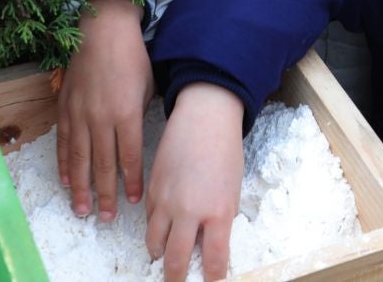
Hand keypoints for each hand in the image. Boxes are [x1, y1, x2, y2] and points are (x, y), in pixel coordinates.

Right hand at [57, 0, 153, 218]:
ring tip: (82, 210)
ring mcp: (80, 114)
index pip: (130, 157)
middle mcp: (101, 118)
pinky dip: (64, 163)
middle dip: (105, 194)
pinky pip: (64, 143)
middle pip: (103, 165)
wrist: (102, 29)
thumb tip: (139, 142)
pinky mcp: (65, 108)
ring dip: (81, 187)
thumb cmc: (131, 57)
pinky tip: (66, 181)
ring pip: (80, 159)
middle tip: (105, 218)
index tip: (134, 202)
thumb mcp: (146, 87)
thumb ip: (140, 117)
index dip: (132, 182)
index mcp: (126, 113)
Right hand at [145, 83, 244, 281]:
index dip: (212, 277)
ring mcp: (167, 200)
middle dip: (176, 278)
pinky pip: (149, 218)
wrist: (204, 116)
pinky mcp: (152, 188)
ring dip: (160, 254)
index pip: (214, 260)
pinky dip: (154, 226)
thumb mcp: (233, 189)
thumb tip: (209, 240)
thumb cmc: (225, 150)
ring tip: (165, 257)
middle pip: (176, 261)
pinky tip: (162, 225)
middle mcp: (189, 211)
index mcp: (218, 212)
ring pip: (154, 243)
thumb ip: (221, 217)